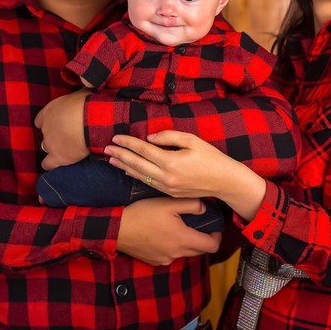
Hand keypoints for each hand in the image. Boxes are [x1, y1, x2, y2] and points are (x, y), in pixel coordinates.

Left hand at [35, 90, 90, 168]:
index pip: (40, 120)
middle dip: (54, 135)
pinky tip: (57, 163)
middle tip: (68, 135)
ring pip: (47, 147)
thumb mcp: (80, 93)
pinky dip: (50, 164)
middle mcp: (45, 127)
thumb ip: (76, 95)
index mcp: (48, 111)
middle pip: (45, 134)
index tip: (59, 123)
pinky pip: (47, 164)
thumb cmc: (89, 104)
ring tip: (68, 148)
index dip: (50, 122)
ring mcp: (49, 142)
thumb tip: (85, 87)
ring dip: (55, 148)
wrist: (92, 120)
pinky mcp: (57, 156)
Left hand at [105, 130, 266, 220]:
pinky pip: (148, 182)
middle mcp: (166, 177)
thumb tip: (149, 138)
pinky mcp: (170, 193)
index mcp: (171, 162)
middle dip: (120, 155)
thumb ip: (169, 137)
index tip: (115, 137)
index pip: (143, 150)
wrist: (225, 182)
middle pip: (137, 164)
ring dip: (124, 167)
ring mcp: (167, 187)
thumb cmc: (211, 157)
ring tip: (111, 160)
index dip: (128, 143)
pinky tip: (128, 170)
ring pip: (140, 175)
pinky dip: (136, 175)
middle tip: (105, 148)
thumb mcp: (193, 140)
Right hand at [116, 198, 220, 265]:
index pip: (212, 245)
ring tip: (178, 227)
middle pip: (200, 250)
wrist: (117, 229)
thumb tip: (205, 208)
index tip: (214, 226)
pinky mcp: (154, 261)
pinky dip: (172, 247)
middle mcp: (176, 254)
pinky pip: (170, 255)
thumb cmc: (142, 214)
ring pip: (184, 253)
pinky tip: (163, 234)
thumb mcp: (168, 203)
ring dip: (186, 242)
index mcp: (183, 239)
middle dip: (203, 238)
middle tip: (199, 224)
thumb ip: (191, 204)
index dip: (217, 236)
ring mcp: (165, 260)